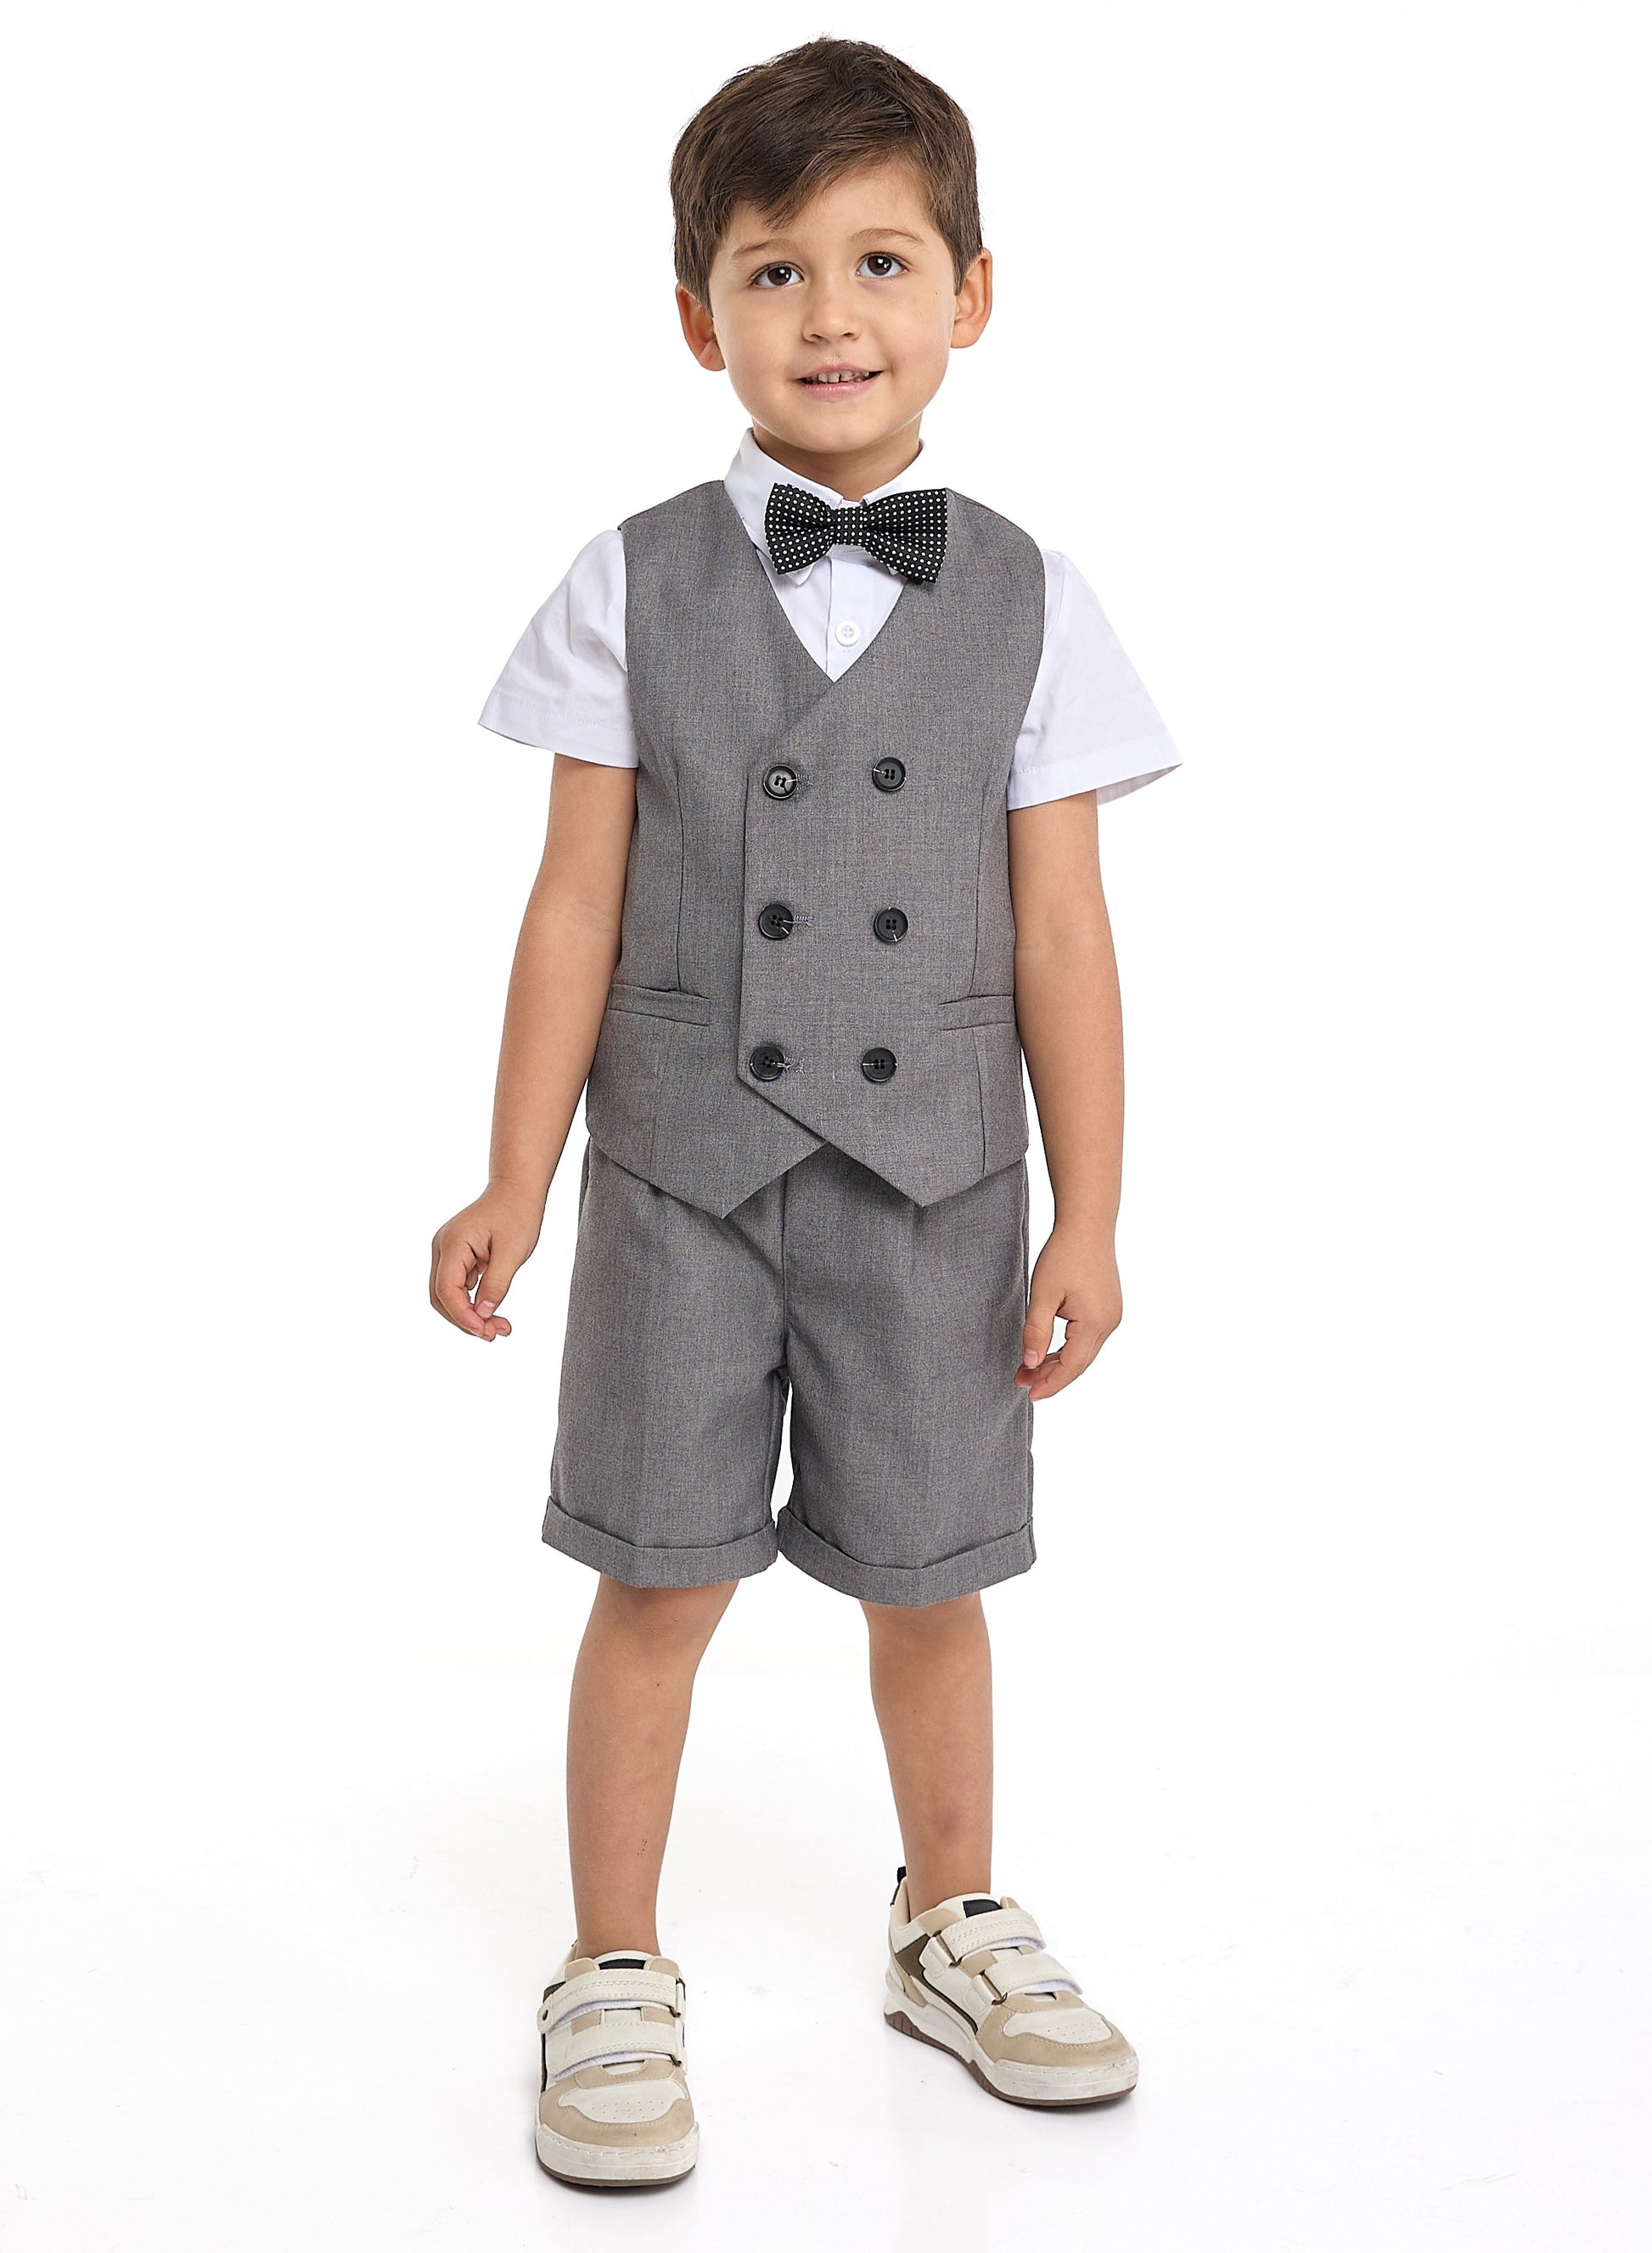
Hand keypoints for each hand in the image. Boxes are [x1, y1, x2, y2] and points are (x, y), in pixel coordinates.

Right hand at [429, 1184, 544, 1341]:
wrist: (517, 1189)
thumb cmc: (517, 1214)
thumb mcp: (513, 1252)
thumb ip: (497, 1285)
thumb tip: (482, 1316)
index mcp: (453, 1243)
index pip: (446, 1289)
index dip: (462, 1315)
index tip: (484, 1331)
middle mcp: (443, 1248)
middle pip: (441, 1297)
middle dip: (465, 1320)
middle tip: (494, 1334)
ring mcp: (447, 1252)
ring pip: (448, 1295)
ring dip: (470, 1315)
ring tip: (500, 1327)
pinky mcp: (457, 1257)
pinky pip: (458, 1287)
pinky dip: (473, 1303)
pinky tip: (494, 1313)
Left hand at [1016, 1220, 1121, 1400]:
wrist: (1088, 1224)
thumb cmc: (1064, 1254)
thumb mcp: (1043, 1294)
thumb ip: (1036, 1331)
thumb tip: (1031, 1364)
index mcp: (1096, 1323)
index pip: (1071, 1366)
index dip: (1050, 1383)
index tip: (1029, 1395)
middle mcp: (1110, 1323)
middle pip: (1079, 1363)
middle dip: (1050, 1376)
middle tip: (1021, 1382)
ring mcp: (1111, 1316)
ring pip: (1083, 1352)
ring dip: (1057, 1362)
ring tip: (1029, 1369)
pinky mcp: (1108, 1308)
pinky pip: (1087, 1338)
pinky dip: (1067, 1348)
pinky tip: (1048, 1351)